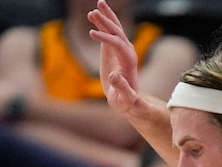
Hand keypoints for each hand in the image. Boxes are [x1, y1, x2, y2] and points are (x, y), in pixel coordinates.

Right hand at [87, 0, 141, 115]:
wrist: (127, 99)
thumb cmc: (125, 102)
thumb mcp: (124, 99)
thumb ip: (122, 89)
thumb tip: (114, 76)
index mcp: (130, 62)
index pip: (118, 44)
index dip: (106, 38)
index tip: (91, 34)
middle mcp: (128, 51)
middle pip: (118, 32)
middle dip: (106, 22)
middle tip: (93, 12)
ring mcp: (122, 48)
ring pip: (115, 28)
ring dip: (105, 16)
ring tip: (95, 7)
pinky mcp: (115, 48)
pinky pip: (109, 32)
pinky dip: (102, 22)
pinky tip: (93, 14)